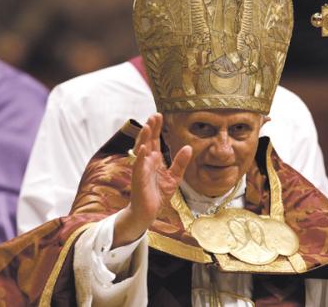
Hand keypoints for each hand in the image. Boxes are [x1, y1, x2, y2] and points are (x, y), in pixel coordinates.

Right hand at [113, 113, 191, 247]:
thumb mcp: (175, 176)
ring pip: (141, 150)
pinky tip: (144, 147)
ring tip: (148, 126)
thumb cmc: (159, 194)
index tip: (160, 115)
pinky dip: (141, 157)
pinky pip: (139, 166)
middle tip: (154, 115)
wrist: (148, 212)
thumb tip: (189, 147)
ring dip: (144, 138)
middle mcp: (146, 162)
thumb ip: (181, 162)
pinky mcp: (138, 179)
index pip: (155, 140)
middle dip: (150, 128)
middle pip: (147, 141)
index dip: (157, 128)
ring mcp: (141, 169)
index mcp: (154, 160)